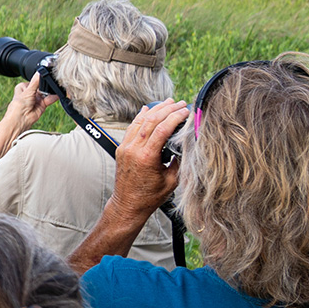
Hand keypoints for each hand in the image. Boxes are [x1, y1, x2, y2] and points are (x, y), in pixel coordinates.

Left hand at [0, 73, 60, 160]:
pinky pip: (50, 99)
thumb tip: (39, 72)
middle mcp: (30, 93)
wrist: (20, 120)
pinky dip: (54, 97)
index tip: (46, 74)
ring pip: (46, 92)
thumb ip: (35, 82)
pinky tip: (57, 94)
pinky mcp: (42, 105)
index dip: (39, 78)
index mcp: (24, 87)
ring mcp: (36, 99)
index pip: (34, 80)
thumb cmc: (18, 106)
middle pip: (41, 86)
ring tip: (55, 87)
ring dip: (50, 91)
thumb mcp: (27, 91)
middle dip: (46, 85)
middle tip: (51, 81)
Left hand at [107, 100, 189, 214]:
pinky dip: (141, 117)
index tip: (187, 111)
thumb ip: (179, 161)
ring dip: (155, 110)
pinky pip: (132, 128)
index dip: (175, 117)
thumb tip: (187, 144)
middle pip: (151, 121)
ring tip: (168, 103)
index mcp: (146, 157)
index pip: (162, 129)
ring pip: (140, 121)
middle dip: (167, 109)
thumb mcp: (172, 181)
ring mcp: (125, 148)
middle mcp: (133, 149)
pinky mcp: (122, 149)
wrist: (128, 204)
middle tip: (180, 103)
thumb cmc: (150, 196)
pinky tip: (148, 109)